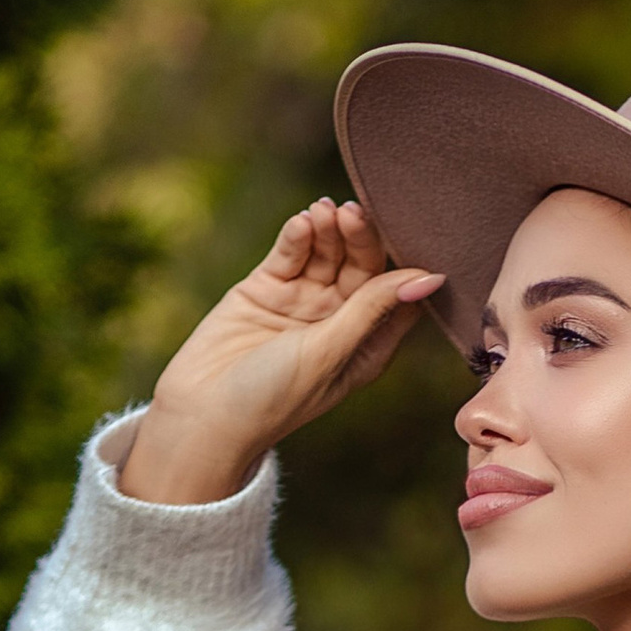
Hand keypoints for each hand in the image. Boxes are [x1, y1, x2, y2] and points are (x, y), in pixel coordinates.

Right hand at [119, 199, 441, 506]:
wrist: (201, 417)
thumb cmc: (272, 400)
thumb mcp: (329, 353)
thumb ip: (372, 309)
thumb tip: (429, 277)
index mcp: (366, 347)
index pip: (398, 296)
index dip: (404, 266)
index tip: (409, 237)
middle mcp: (338, 322)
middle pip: (362, 267)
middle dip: (360, 238)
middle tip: (352, 213)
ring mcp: (301, 302)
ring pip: (326, 254)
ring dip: (328, 230)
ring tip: (323, 212)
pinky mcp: (265, 288)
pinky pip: (290, 254)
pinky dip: (297, 236)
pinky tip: (302, 221)